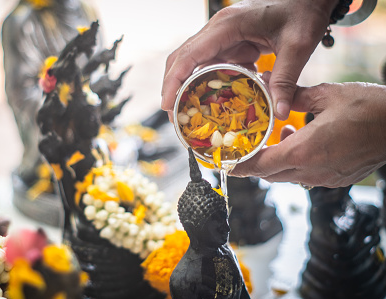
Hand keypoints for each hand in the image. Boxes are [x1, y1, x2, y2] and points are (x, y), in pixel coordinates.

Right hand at [161, 0, 335, 120]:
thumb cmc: (303, 11)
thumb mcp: (298, 45)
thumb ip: (285, 79)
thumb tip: (279, 112)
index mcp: (226, 26)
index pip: (188, 55)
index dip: (173, 82)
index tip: (167, 105)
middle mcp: (217, 29)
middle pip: (181, 59)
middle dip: (173, 87)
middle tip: (174, 116)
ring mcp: (221, 35)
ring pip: (193, 62)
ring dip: (187, 86)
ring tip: (188, 112)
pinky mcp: (229, 41)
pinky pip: (211, 63)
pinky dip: (208, 82)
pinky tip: (215, 99)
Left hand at [231, 82, 385, 186]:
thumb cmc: (369, 109)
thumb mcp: (326, 95)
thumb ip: (293, 95)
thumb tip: (269, 80)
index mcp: (304, 151)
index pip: (260, 166)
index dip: (240, 166)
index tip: (226, 162)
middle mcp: (311, 170)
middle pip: (270, 174)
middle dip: (256, 162)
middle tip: (247, 146)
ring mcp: (324, 178)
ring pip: (287, 175)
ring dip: (277, 160)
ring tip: (282, 134)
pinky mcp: (336, 179)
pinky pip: (305, 175)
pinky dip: (295, 162)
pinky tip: (302, 140)